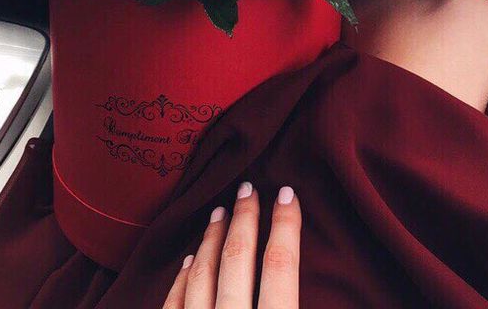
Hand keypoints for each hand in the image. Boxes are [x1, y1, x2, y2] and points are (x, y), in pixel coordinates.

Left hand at [163, 183, 300, 308]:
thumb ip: (304, 304)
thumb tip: (313, 283)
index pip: (280, 266)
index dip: (285, 226)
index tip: (287, 195)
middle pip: (237, 259)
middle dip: (244, 219)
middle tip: (247, 189)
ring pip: (202, 275)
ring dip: (211, 240)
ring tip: (219, 213)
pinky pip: (174, 304)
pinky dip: (182, 278)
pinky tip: (188, 261)